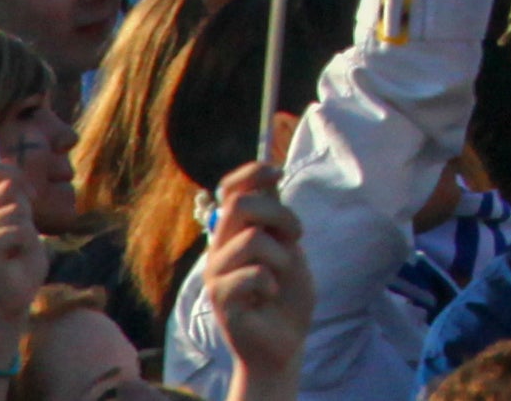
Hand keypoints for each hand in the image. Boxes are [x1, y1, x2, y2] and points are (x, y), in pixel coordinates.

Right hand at [0, 155, 39, 334]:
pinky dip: (26, 243)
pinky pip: (18, 229)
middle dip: (27, 208)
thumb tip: (7, 174)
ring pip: (17, 208)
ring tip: (16, 249)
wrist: (15, 299)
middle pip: (9, 185)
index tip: (30, 197)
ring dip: (27, 230)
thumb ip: (16, 196)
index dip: (15, 174)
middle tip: (21, 235)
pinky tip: (13, 259)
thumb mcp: (23, 221)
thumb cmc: (21, 260)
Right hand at [202, 161, 310, 400]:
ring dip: (280, 255)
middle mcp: (219, 248)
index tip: (278, 171)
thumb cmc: (287, 291)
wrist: (285, 338)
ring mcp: (216, 273)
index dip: (251, 173)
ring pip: (251, 238)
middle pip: (240, 205)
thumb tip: (270, 173)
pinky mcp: (220, 298)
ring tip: (279, 275)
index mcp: (235, 232)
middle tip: (295, 237)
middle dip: (281, 214)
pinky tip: (268, 295)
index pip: (230, 189)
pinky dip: (271, 282)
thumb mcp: (288, 245)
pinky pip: (252, 274)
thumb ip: (275, 216)